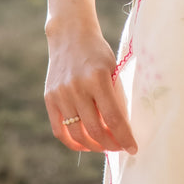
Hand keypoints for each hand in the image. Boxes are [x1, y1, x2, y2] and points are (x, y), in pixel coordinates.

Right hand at [45, 24, 137, 154]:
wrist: (70, 35)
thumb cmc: (97, 52)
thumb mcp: (112, 68)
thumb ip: (115, 95)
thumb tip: (123, 128)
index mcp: (98, 78)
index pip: (113, 118)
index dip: (124, 137)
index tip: (133, 148)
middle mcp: (77, 87)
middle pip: (95, 130)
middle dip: (111, 145)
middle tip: (120, 148)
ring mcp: (61, 94)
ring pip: (78, 134)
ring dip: (94, 146)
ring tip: (105, 146)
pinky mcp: (49, 99)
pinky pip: (59, 130)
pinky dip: (73, 142)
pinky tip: (86, 144)